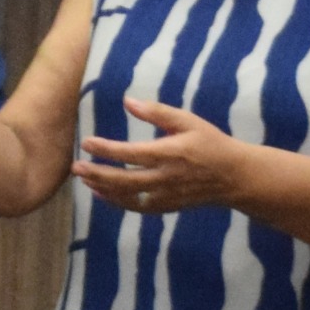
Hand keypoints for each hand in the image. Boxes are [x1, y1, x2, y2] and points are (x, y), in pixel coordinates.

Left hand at [74, 97, 256, 218]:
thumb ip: (157, 112)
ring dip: (103, 189)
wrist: (234, 177)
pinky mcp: (167, 206)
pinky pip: (137, 207)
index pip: (130, 154)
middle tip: (75, 167)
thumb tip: (127, 101)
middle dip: (96, 174)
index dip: (106, 149)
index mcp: (169, 154)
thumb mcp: (187, 121)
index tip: (86, 142)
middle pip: (123, 180)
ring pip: (127, 197)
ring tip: (84, 180)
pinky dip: (117, 202)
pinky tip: (103, 194)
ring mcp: (165, 196)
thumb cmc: (211, 143)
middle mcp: (165, 178)